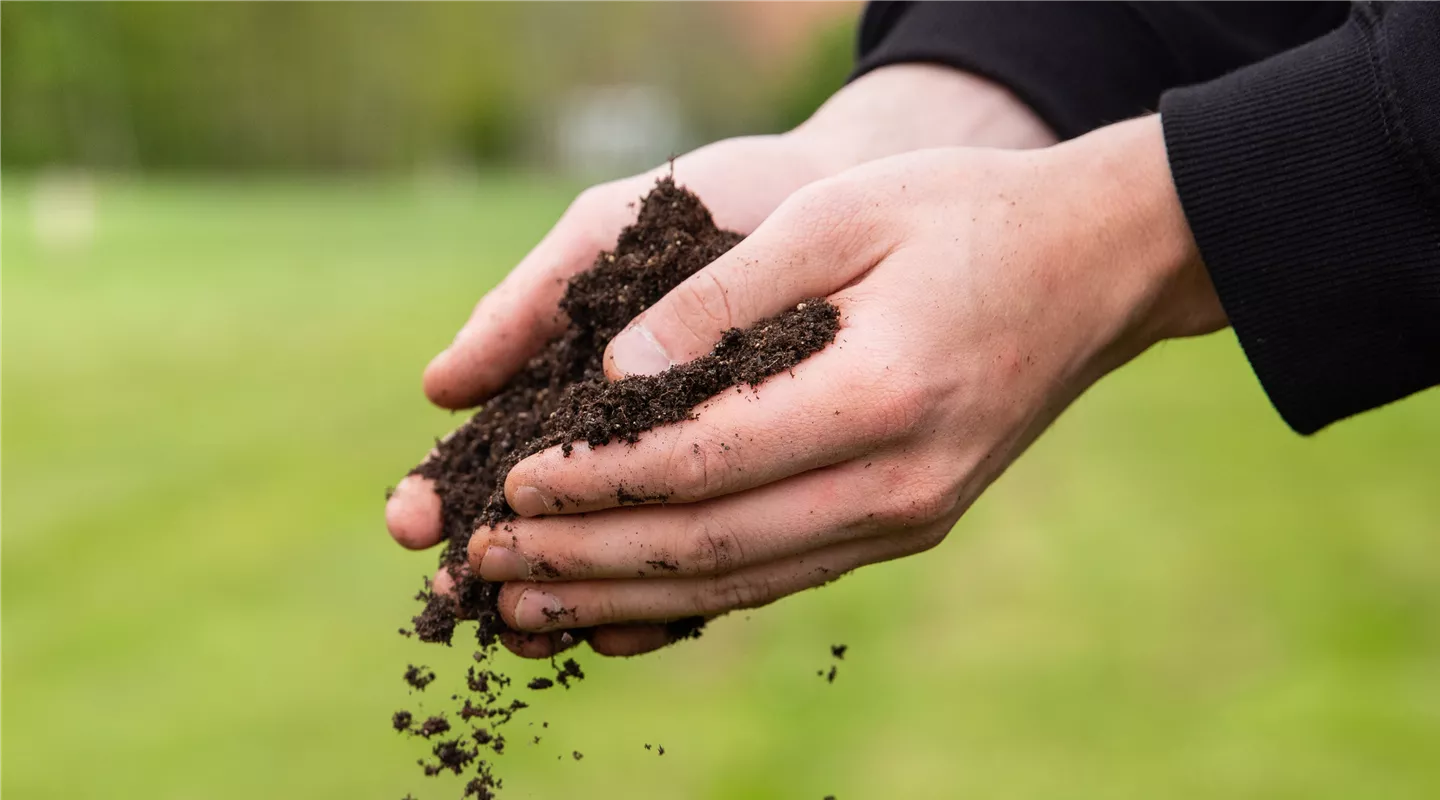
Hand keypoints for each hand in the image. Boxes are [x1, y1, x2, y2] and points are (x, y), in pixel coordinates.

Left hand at [386, 65, 1056, 657]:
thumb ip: (723, 296)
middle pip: (709, 544)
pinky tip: (623, 606)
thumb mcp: (842, 215)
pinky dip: (691, 598)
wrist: (1094, 267)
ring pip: (739, 581)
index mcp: (880, 396)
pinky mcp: (903, 525)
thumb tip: (614, 371)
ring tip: (527, 605)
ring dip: (624, 597)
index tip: (510, 483)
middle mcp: (896, 485)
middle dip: (585, 558)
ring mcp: (906, 519)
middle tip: (485, 564)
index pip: (702, 459)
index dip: (596, 479)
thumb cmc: (964, 219)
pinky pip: (780, 577)